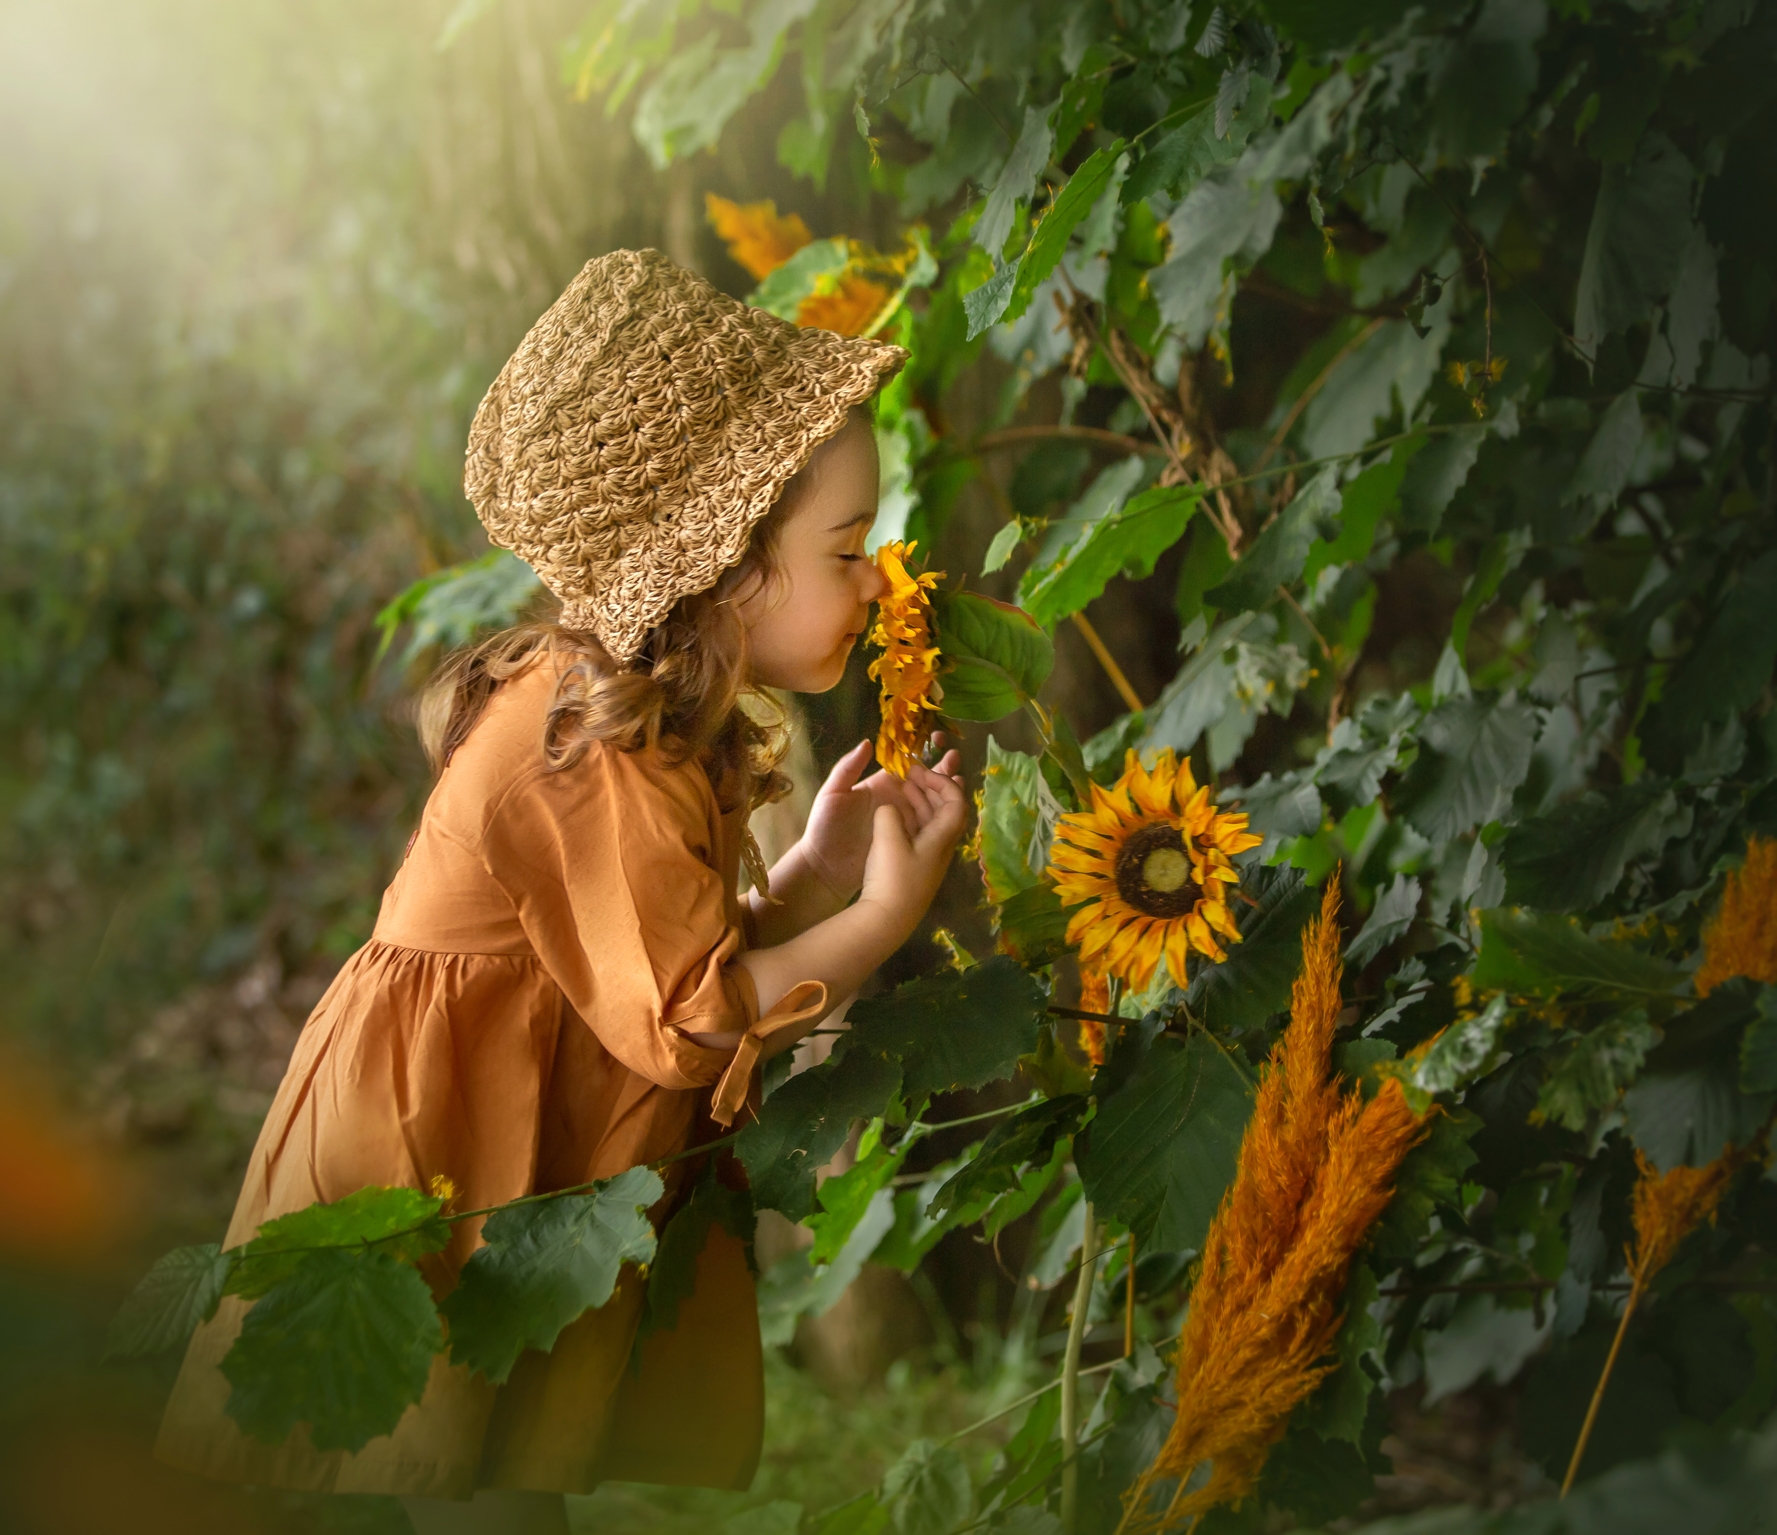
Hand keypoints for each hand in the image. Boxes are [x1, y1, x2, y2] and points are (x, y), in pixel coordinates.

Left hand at [800, 734, 962, 899]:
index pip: (908, 766)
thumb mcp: (832, 794)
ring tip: (962, 781)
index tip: (940, 742)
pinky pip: (928, 828)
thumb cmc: (825, 827)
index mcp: (881, 785)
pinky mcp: (907, 842)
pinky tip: (957, 813)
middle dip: (942, 770)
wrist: (824, 868)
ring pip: (931, 804)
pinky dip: (943, 820)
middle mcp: (897, 801)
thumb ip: (847, 768)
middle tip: (958, 758)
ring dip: (947, 793)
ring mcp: (904, 822)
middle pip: (924, 783)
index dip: (924, 754)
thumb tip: (868, 742)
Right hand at [856, 762, 968, 944]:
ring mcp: (930, 857)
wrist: (887, 919)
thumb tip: (890, 809)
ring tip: (905, 784)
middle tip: (913, 772)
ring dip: (922, 800)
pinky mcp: (917, 866)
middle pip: (948, 809)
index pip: (956, 801)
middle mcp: (942, 845)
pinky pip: (921, 832)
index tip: (920, 772)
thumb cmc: (892, 877)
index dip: (942, 781)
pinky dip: (913, 816)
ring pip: (934, 820)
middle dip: (933, 786)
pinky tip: (897, 811)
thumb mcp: (887, 838)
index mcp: (942, 837)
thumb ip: (889, 814)